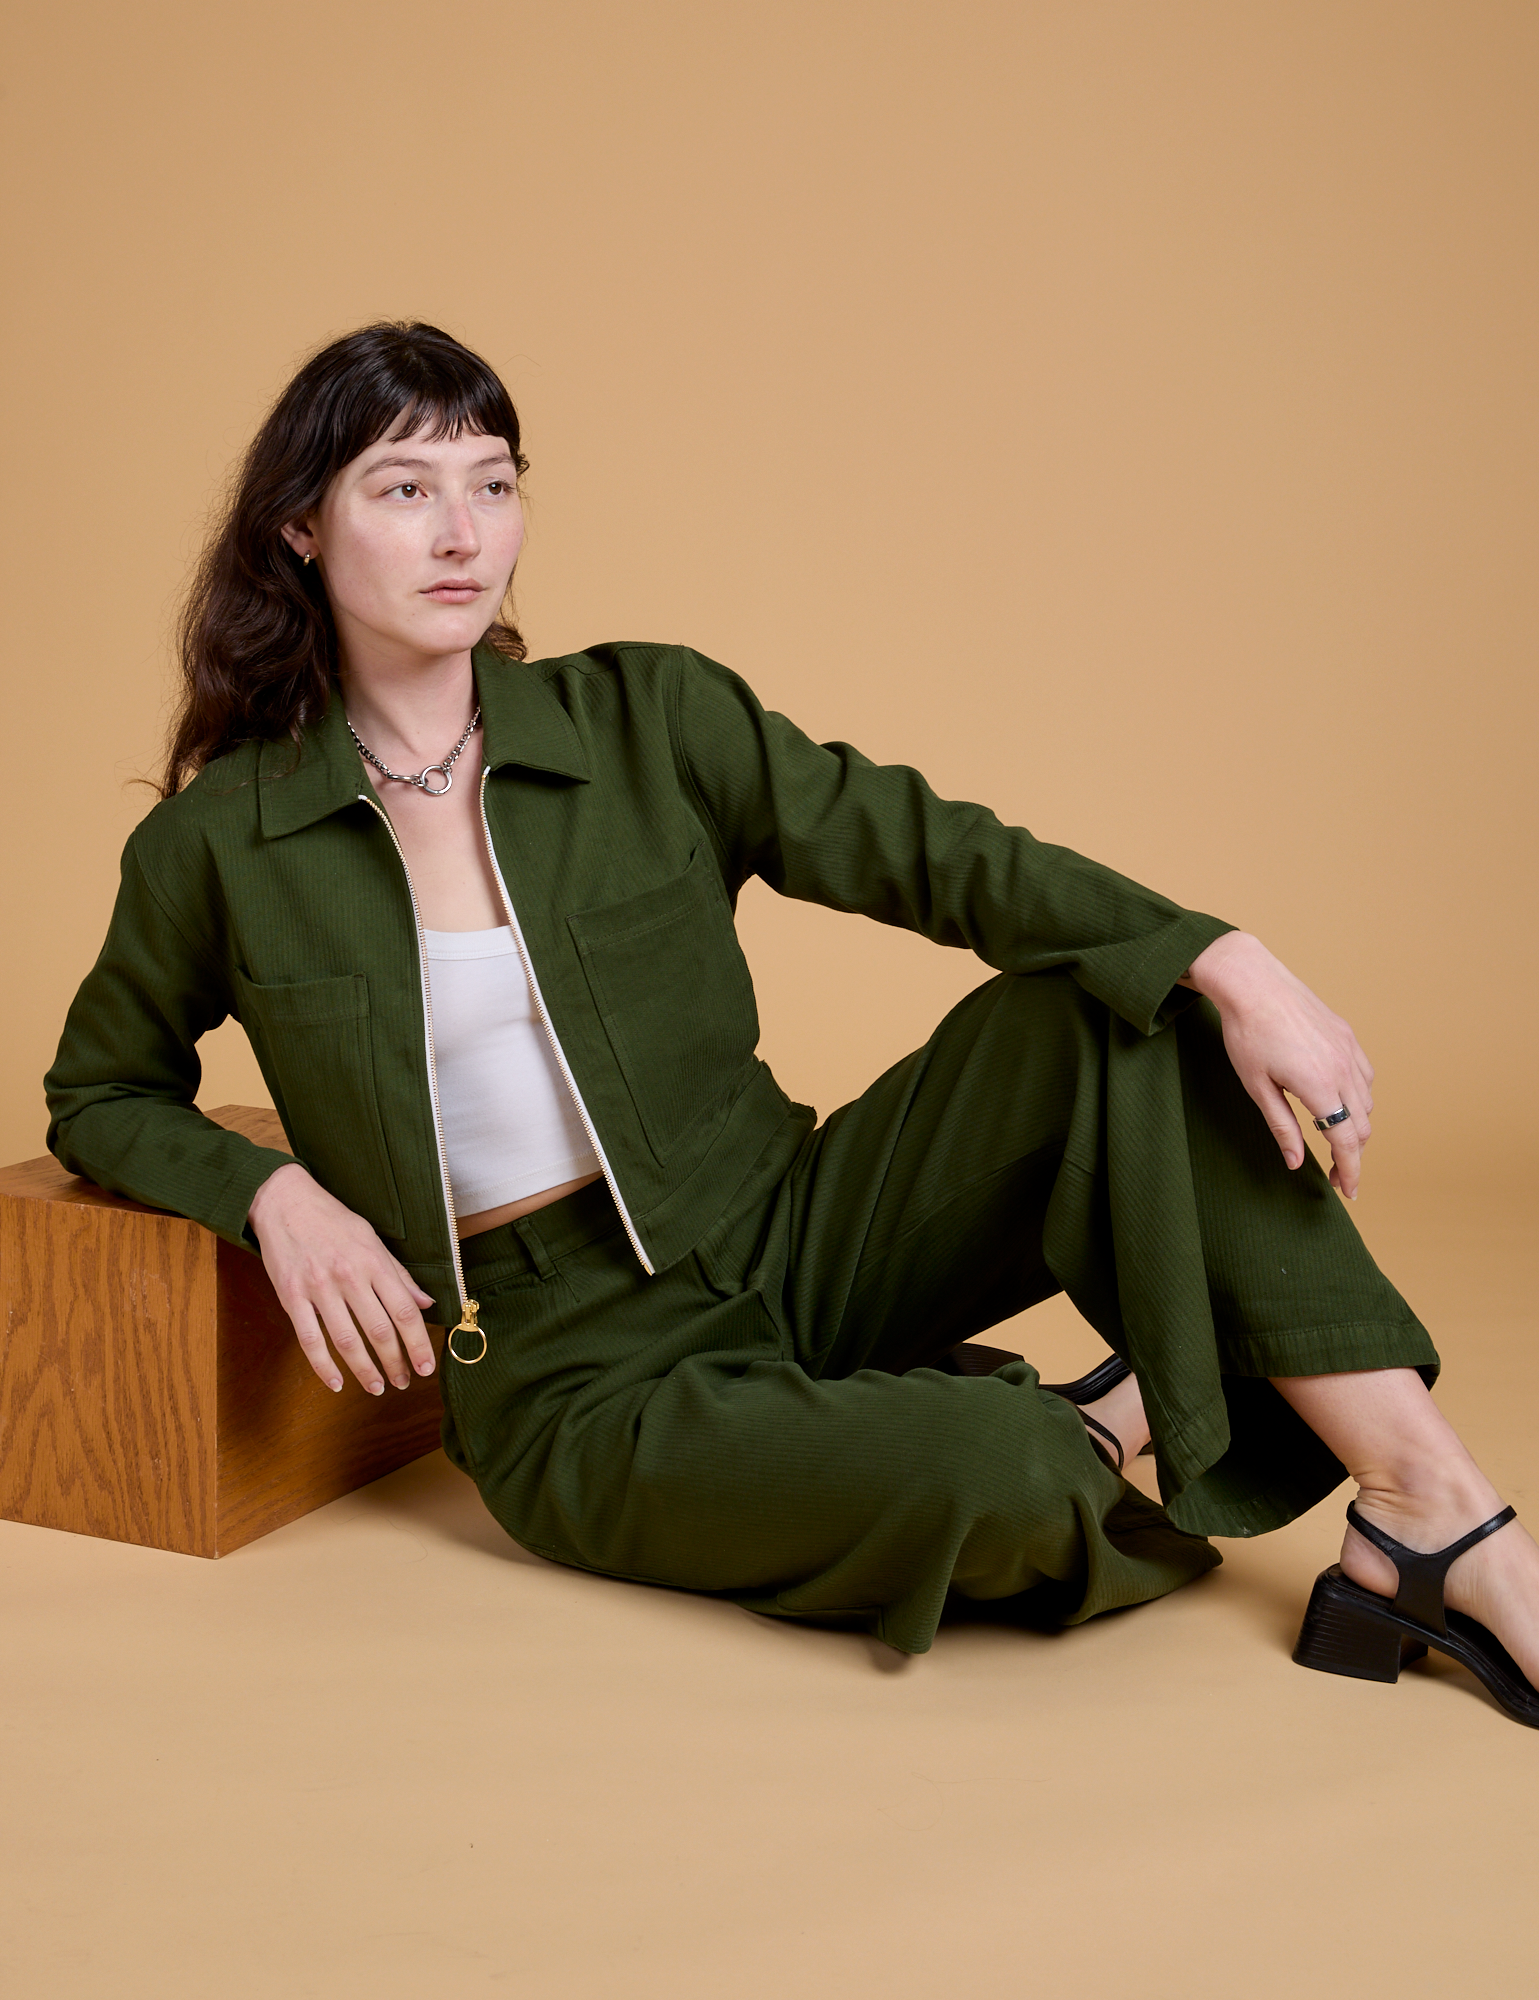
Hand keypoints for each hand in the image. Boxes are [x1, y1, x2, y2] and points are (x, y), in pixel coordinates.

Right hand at [247, 1161, 437, 1392]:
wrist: (285, 1202)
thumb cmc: (333, 1220)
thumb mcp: (372, 1239)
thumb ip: (398, 1274)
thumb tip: (426, 1303)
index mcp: (373, 1262)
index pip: (404, 1311)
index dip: (418, 1343)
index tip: (426, 1366)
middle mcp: (349, 1276)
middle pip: (379, 1330)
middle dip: (396, 1362)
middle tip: (404, 1381)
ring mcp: (318, 1288)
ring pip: (347, 1340)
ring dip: (365, 1370)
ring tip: (377, 1387)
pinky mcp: (291, 1296)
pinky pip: (310, 1340)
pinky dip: (323, 1366)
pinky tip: (336, 1382)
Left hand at [1182, 932, 1374, 1198]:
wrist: (1251, 981)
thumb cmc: (1245, 1034)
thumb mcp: (1257, 1087)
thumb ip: (1282, 1127)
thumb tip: (1296, 1163)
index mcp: (1319, 1086)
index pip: (1346, 1142)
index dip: (1351, 1171)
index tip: (1348, 1191)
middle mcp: (1342, 1069)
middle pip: (1362, 1127)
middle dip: (1353, 1155)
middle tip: (1335, 1173)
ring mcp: (1348, 1050)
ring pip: (1367, 1102)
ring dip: (1355, 1126)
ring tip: (1331, 1136)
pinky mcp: (1347, 1035)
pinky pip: (1364, 1076)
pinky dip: (1357, 1096)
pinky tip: (1337, 1100)